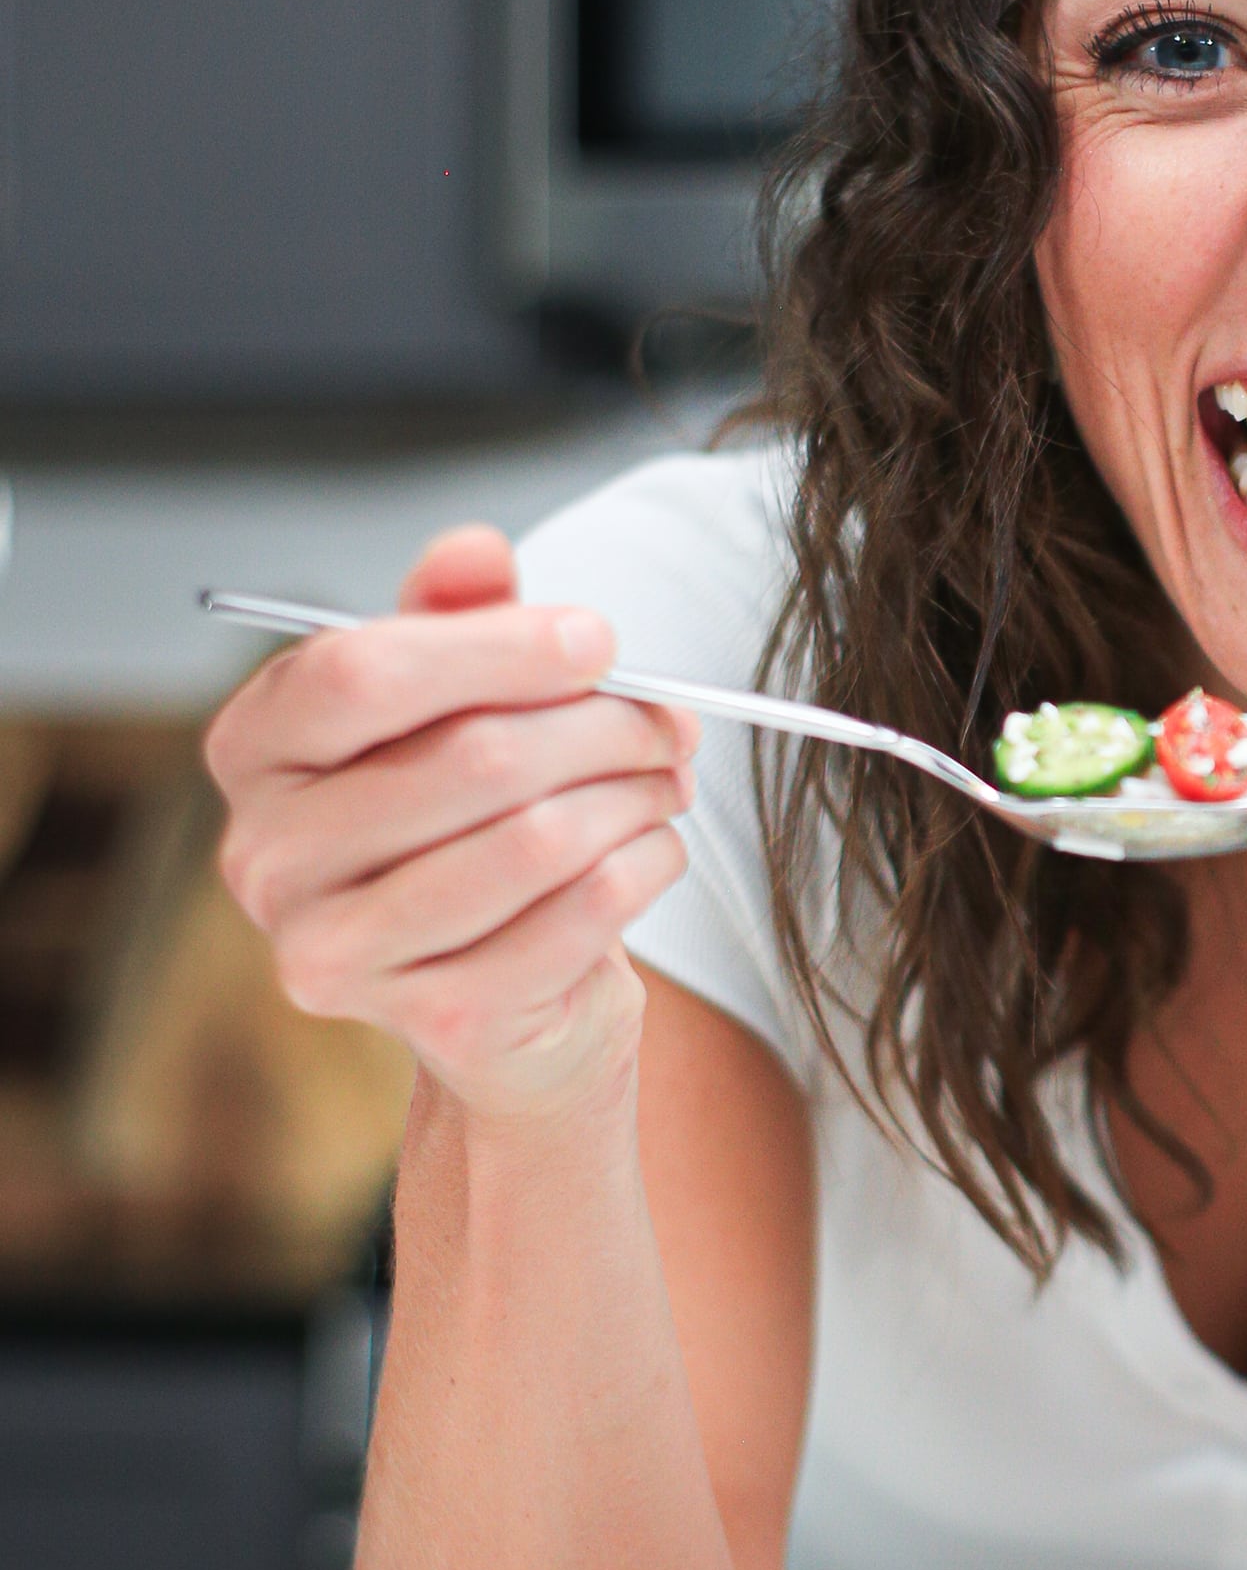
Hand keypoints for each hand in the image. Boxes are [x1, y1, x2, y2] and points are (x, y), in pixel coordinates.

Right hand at [204, 525, 699, 1121]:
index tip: (597, 639)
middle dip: (603, 725)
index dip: (499, 646)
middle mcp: (266, 857)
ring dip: (634, 794)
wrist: (506, 984)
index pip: (358, 671)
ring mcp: (335, 952)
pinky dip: (646, 864)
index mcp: (257, 748)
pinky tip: (654, 847)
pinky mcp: (431, 1020)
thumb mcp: (460, 694)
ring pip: (535, 838)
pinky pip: (580, 914)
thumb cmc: (474, 810)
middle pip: (470, 757)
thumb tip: (473, 549)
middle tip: (667, 719)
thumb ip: (460, 615)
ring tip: (664, 778)